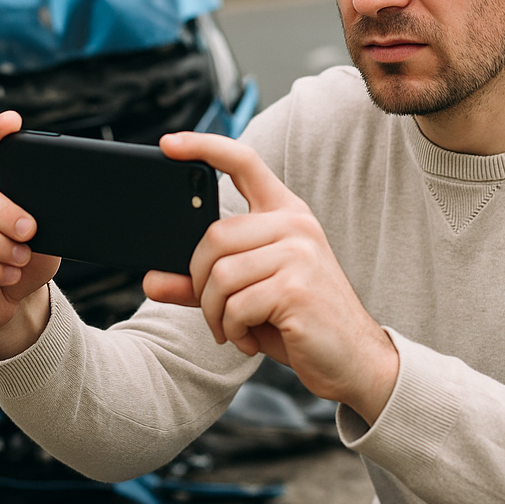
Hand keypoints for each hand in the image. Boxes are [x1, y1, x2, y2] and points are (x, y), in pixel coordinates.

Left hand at [146, 132, 398, 424]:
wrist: (352, 359)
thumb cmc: (297, 320)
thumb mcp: (248, 294)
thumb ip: (201, 282)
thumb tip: (151, 279)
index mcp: (284, 213)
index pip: (243, 162)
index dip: (204, 147)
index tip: (169, 144)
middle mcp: (295, 225)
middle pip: (214, 236)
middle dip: (200, 282)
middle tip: (214, 311)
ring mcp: (299, 254)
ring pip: (221, 274)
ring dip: (215, 312)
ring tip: (233, 327)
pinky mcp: (297, 288)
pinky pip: (236, 304)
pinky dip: (233, 329)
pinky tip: (250, 338)